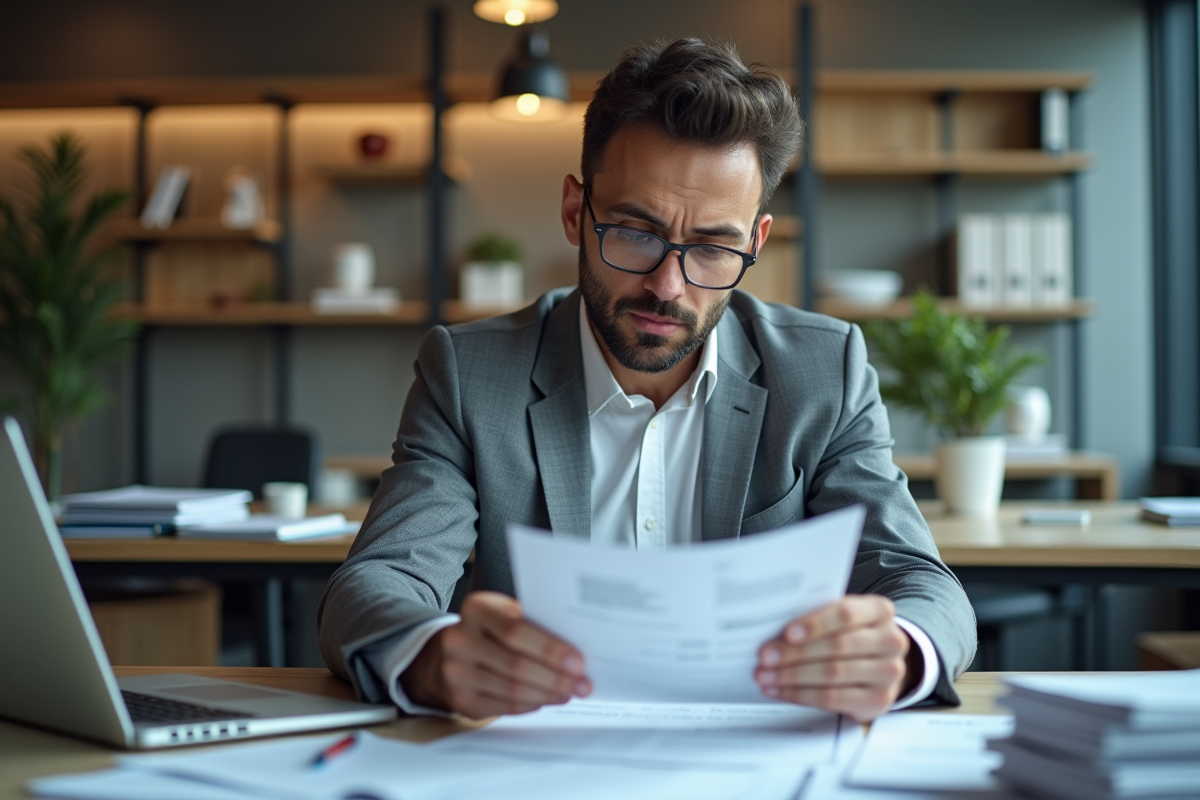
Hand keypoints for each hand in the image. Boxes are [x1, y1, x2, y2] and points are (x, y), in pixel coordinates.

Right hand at [400, 591, 591, 718]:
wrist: (445, 655)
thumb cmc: (489, 633)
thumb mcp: (503, 615)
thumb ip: (532, 625)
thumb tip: (575, 650)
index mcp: (476, 608)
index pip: (515, 629)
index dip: (549, 648)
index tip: (578, 661)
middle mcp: (459, 639)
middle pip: (516, 663)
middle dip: (556, 677)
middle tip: (582, 684)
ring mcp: (456, 671)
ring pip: (512, 689)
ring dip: (548, 694)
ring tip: (570, 693)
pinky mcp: (460, 699)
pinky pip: (504, 706)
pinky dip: (532, 704)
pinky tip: (547, 699)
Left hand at [754, 595, 917, 721]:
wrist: (881, 666)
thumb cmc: (852, 635)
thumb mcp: (842, 619)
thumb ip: (818, 618)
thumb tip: (773, 628)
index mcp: (879, 610)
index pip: (846, 614)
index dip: (815, 624)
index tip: (787, 633)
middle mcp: (890, 640)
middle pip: (838, 646)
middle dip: (795, 653)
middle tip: (765, 657)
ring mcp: (889, 673)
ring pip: (833, 674)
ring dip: (792, 677)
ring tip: (766, 676)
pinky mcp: (878, 700)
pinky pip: (833, 698)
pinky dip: (801, 695)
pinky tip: (781, 691)